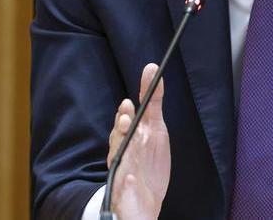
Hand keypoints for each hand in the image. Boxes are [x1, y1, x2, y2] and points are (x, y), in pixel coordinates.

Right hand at [107, 63, 169, 219]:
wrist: (145, 202)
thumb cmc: (148, 163)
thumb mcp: (155, 129)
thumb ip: (153, 102)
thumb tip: (153, 69)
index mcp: (130, 139)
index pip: (126, 123)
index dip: (126, 114)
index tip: (129, 103)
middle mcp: (123, 154)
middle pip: (118, 140)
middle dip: (121, 130)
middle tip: (127, 119)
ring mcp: (122, 173)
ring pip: (118, 160)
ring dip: (122, 148)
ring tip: (129, 136)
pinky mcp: (124, 193)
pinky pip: (122, 188)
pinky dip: (126, 183)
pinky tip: (130, 178)